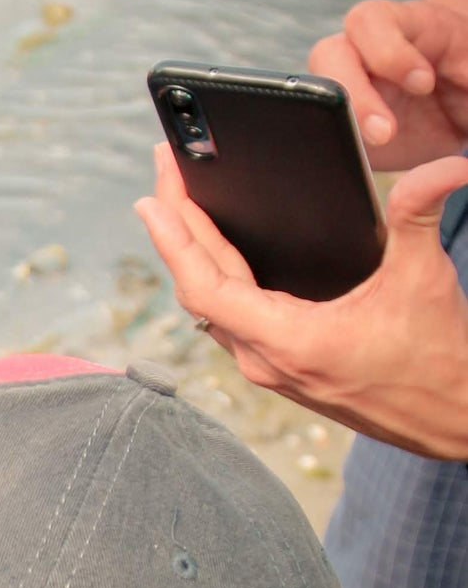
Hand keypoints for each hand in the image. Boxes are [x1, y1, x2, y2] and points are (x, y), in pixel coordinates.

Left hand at [135, 142, 467, 455]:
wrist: (454, 420)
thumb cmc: (438, 362)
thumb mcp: (424, 280)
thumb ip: (419, 217)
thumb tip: (445, 167)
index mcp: (287, 341)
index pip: (204, 285)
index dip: (172, 240)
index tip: (150, 199)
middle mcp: (264, 359)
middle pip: (198, 287)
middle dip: (177, 227)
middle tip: (165, 175)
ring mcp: (268, 367)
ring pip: (209, 306)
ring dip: (191, 255)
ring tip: (179, 206)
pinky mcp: (280, 369)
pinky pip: (228, 319)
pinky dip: (215, 280)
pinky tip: (214, 254)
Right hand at [308, 0, 467, 167]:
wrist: (462, 103)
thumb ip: (467, 73)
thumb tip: (442, 103)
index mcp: (404, 26)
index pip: (371, 21)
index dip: (389, 52)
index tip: (424, 85)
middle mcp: (363, 52)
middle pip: (328, 53)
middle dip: (354, 94)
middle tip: (385, 133)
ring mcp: (346, 85)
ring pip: (313, 92)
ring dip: (339, 123)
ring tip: (375, 147)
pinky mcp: (340, 121)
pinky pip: (319, 129)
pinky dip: (334, 146)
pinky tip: (360, 160)